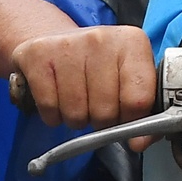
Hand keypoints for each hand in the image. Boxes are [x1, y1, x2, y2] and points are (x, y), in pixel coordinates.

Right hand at [10, 25, 155, 130]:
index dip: (131, 119)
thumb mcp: (129, 78)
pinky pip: (49, 108)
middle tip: (97, 104)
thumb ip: (144, 113)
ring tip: (78, 100)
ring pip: (76, 114)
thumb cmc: (99, 65)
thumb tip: (139, 143)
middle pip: (105, 111)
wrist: (55, 38)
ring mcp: (67, 45)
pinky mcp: (37, 55)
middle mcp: (100, 38)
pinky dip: (53, 115)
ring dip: (77, 118)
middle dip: (101, 120)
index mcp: (131, 42)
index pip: (138, 100)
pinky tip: (58, 97)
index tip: (125, 116)